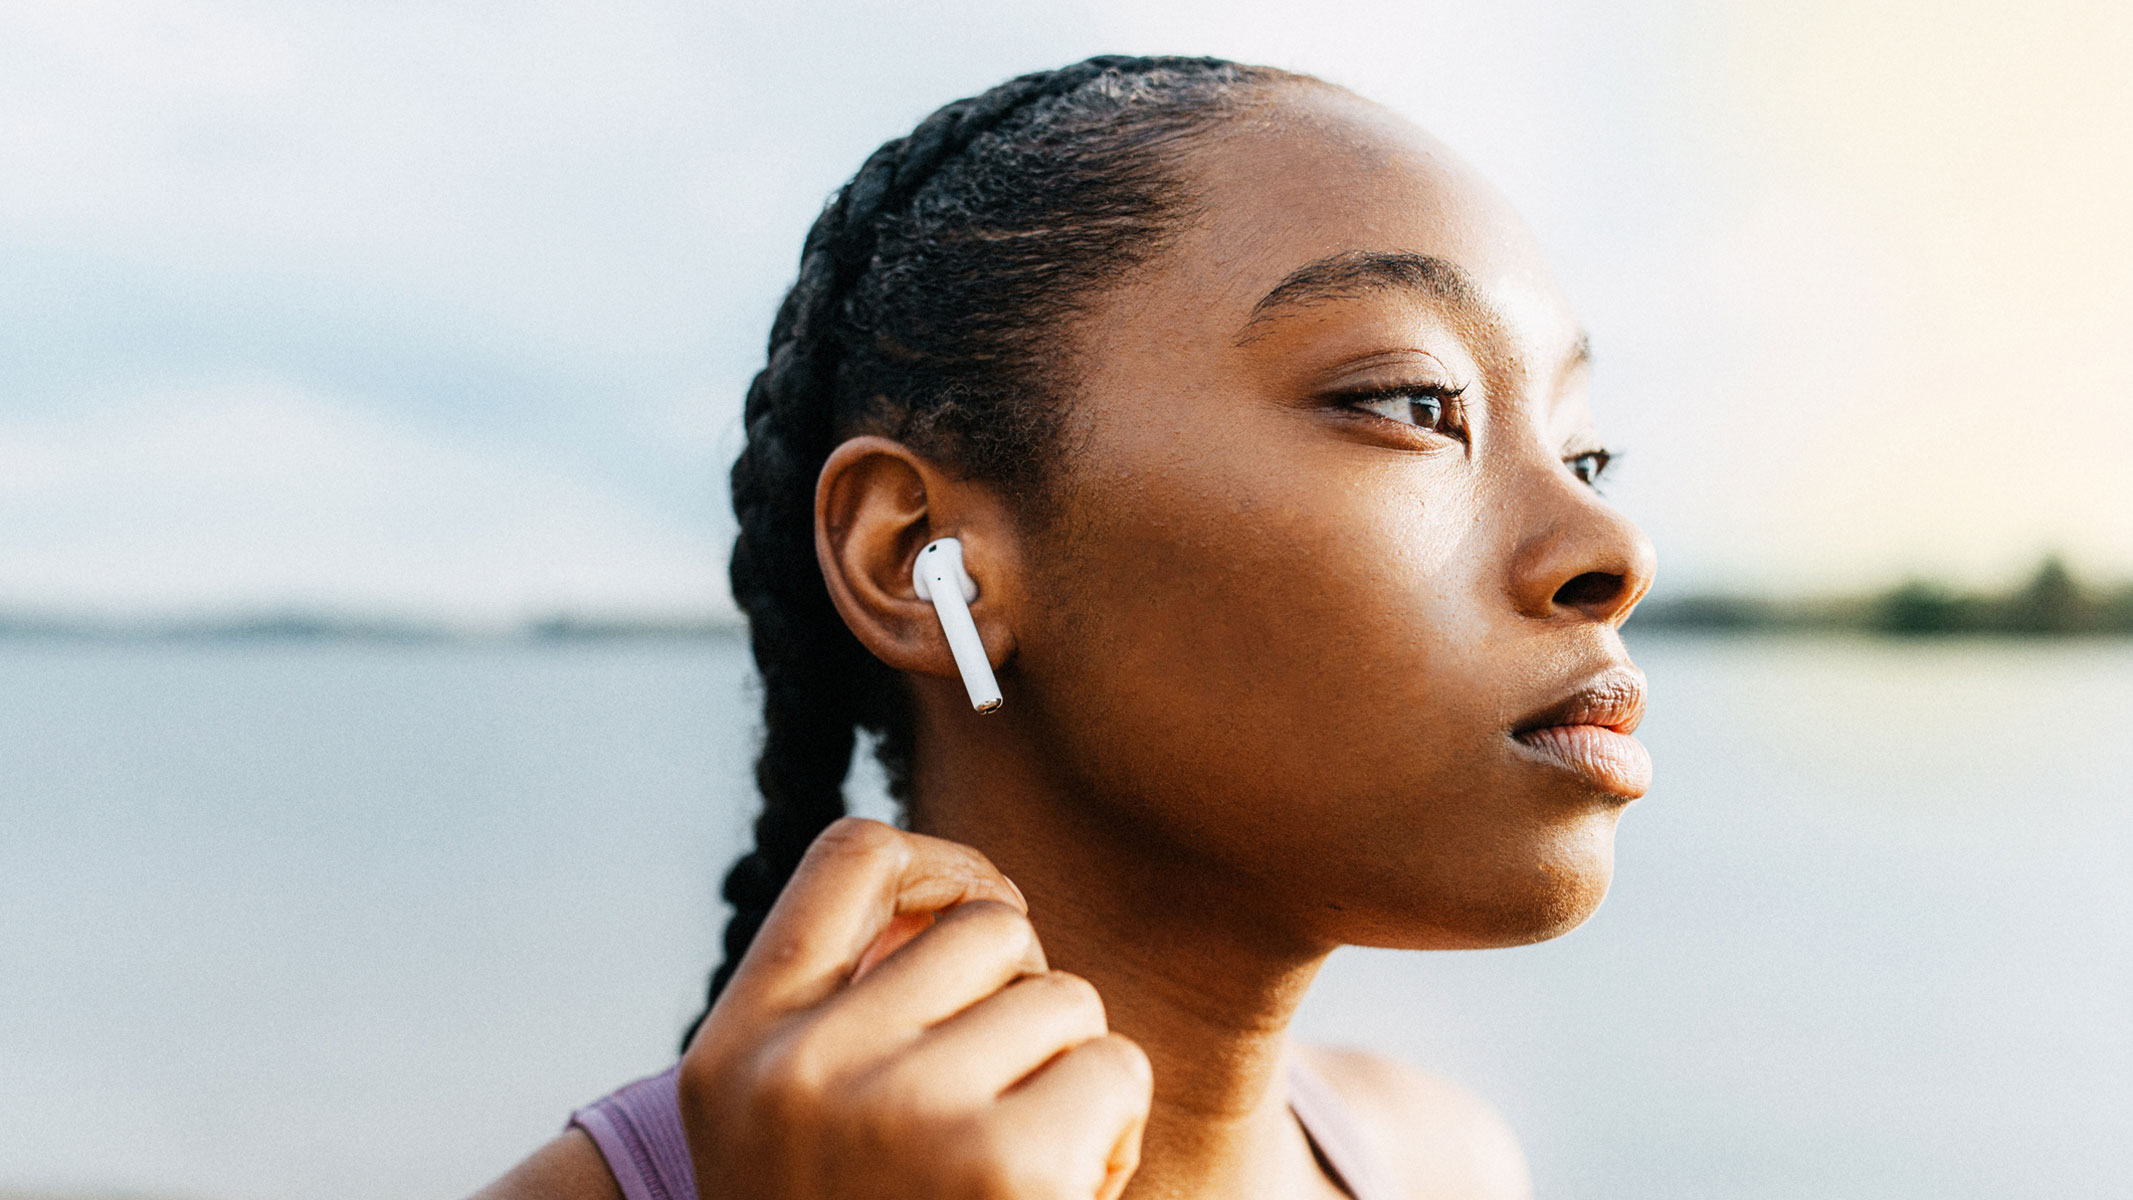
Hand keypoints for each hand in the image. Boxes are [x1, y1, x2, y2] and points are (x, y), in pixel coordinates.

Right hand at [678, 817, 1151, 1199]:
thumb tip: (969, 894)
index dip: (941, 862)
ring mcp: (897, 1114)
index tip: (982, 911)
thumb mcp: (790, 1132)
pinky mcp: (1004, 1165)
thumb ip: (844, 1019)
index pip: (849, 856)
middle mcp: (799, 1069)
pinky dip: (1116, 1127)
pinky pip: (1113, 1067)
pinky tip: (1067, 1196)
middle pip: (986, 926)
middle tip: (1009, 1096)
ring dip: (1074, 1070)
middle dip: (1025, 996)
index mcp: (733, 1053)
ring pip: (1063, 996)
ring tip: (1031, 1166)